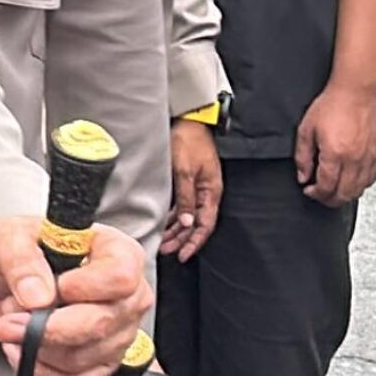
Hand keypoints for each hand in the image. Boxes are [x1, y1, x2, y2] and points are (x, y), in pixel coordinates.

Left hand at [0, 220, 156, 375]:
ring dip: (35, 348)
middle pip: (101, 323)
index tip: (53, 287)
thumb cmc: (20, 250)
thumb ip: (21, 260)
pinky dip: (39, 373)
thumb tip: (38, 297)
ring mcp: (117, 334)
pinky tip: (20, 351)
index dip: (84, 288)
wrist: (9, 280)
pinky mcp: (99, 365)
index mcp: (117, 253)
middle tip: (10, 320)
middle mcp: (126, 296)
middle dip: (47, 328)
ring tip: (14, 324)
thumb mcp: (8, 236)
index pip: (120, 277)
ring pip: (82, 358)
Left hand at [161, 119, 224, 260]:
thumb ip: (185, 198)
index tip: (183, 255)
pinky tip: (165, 225)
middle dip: (182, 240)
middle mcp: (207, 193)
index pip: (205, 225)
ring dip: (176, 231)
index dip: (194, 242)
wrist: (188, 121)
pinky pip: (183, 206)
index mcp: (211, 191)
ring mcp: (199, 188)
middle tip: (167, 252)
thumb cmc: (188, 142)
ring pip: (188, 216)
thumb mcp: (184, 171)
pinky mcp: (189, 183)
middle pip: (196, 224)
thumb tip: (186, 223)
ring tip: (163, 243)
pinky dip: (174, 217)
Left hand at [293, 79, 375, 206]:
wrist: (354, 92)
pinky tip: (351, 181)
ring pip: (358, 190)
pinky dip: (360, 186)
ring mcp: (367, 158)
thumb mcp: (306, 129)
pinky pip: (370, 179)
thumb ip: (302, 156)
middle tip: (319, 194)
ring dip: (344, 195)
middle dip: (328, 199)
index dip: (315, 193)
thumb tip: (303, 176)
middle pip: (343, 194)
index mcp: (334, 154)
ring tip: (333, 190)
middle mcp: (353, 159)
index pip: (326, 187)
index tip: (309, 190)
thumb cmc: (332, 105)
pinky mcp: (375, 154)